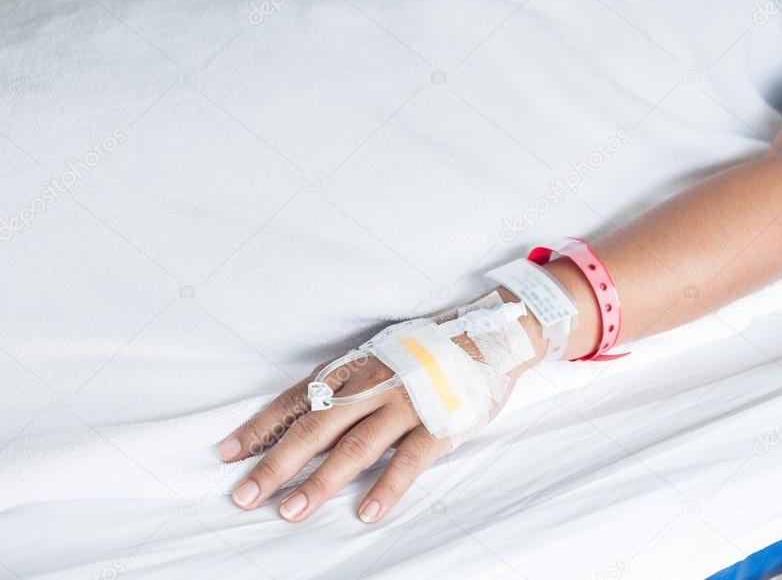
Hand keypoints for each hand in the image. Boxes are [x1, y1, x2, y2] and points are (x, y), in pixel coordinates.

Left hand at [218, 326, 524, 523]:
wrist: (487, 334)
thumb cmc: (426, 350)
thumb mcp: (378, 357)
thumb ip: (344, 386)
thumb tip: (300, 420)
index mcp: (354, 368)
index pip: (297, 400)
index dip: (261, 427)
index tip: (227, 455)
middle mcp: (373, 385)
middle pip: (315, 429)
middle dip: (276, 464)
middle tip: (245, 496)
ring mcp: (405, 405)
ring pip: (355, 448)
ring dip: (320, 482)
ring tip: (291, 511)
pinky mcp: (439, 423)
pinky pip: (409, 461)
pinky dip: (387, 488)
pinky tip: (366, 513)